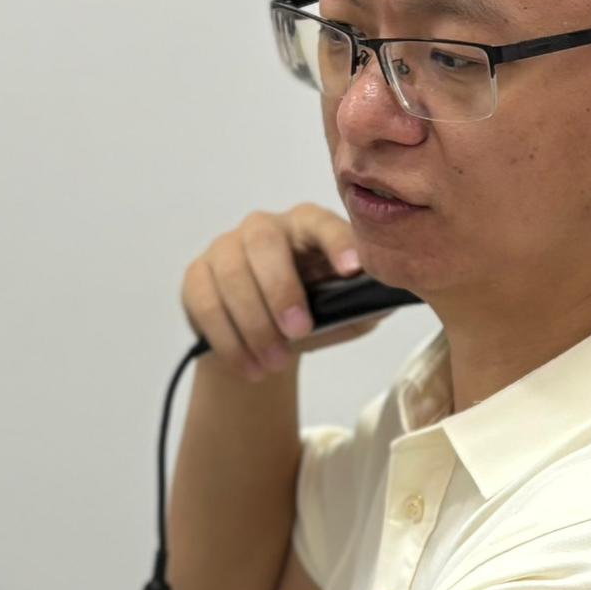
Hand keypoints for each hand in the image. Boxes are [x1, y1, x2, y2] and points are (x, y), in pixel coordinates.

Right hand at [178, 202, 387, 380]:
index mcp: (307, 226)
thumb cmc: (316, 315)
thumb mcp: (348, 310)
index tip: (353, 269)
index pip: (321, 222)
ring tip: (275, 364)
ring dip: (254, 324)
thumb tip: (392, 298)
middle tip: (300, 331)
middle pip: (266, 244)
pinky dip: (228, 340)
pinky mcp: (198, 276)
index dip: (337, 241)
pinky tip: (249, 366)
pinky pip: (205, 302)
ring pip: (232, 275)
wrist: (268, 339)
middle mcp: (264, 227)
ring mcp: (225, 248)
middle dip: (282, 289)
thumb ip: (368, 301)